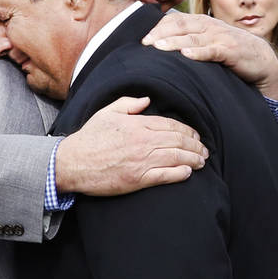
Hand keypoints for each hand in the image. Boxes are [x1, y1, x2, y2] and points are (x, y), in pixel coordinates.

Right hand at [54, 96, 206, 195]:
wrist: (73, 163)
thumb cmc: (89, 138)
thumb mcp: (107, 113)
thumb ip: (128, 104)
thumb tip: (147, 100)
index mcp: (137, 125)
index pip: (171, 125)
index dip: (187, 130)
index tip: (196, 135)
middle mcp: (143, 142)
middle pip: (178, 141)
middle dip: (195, 145)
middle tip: (204, 150)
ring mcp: (142, 161)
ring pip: (176, 157)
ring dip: (193, 159)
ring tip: (201, 162)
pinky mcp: (138, 179)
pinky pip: (165, 175)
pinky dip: (179, 173)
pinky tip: (188, 173)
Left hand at [142, 12, 277, 100]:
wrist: (259, 58)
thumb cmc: (228, 50)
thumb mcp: (208, 42)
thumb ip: (189, 40)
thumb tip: (161, 47)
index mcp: (200, 22)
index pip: (174, 20)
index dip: (157, 27)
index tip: (142, 38)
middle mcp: (208, 26)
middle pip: (180, 26)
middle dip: (160, 34)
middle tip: (144, 43)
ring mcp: (219, 38)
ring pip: (192, 38)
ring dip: (174, 42)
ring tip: (158, 47)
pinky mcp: (230, 51)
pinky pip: (212, 51)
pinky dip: (199, 53)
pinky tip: (187, 56)